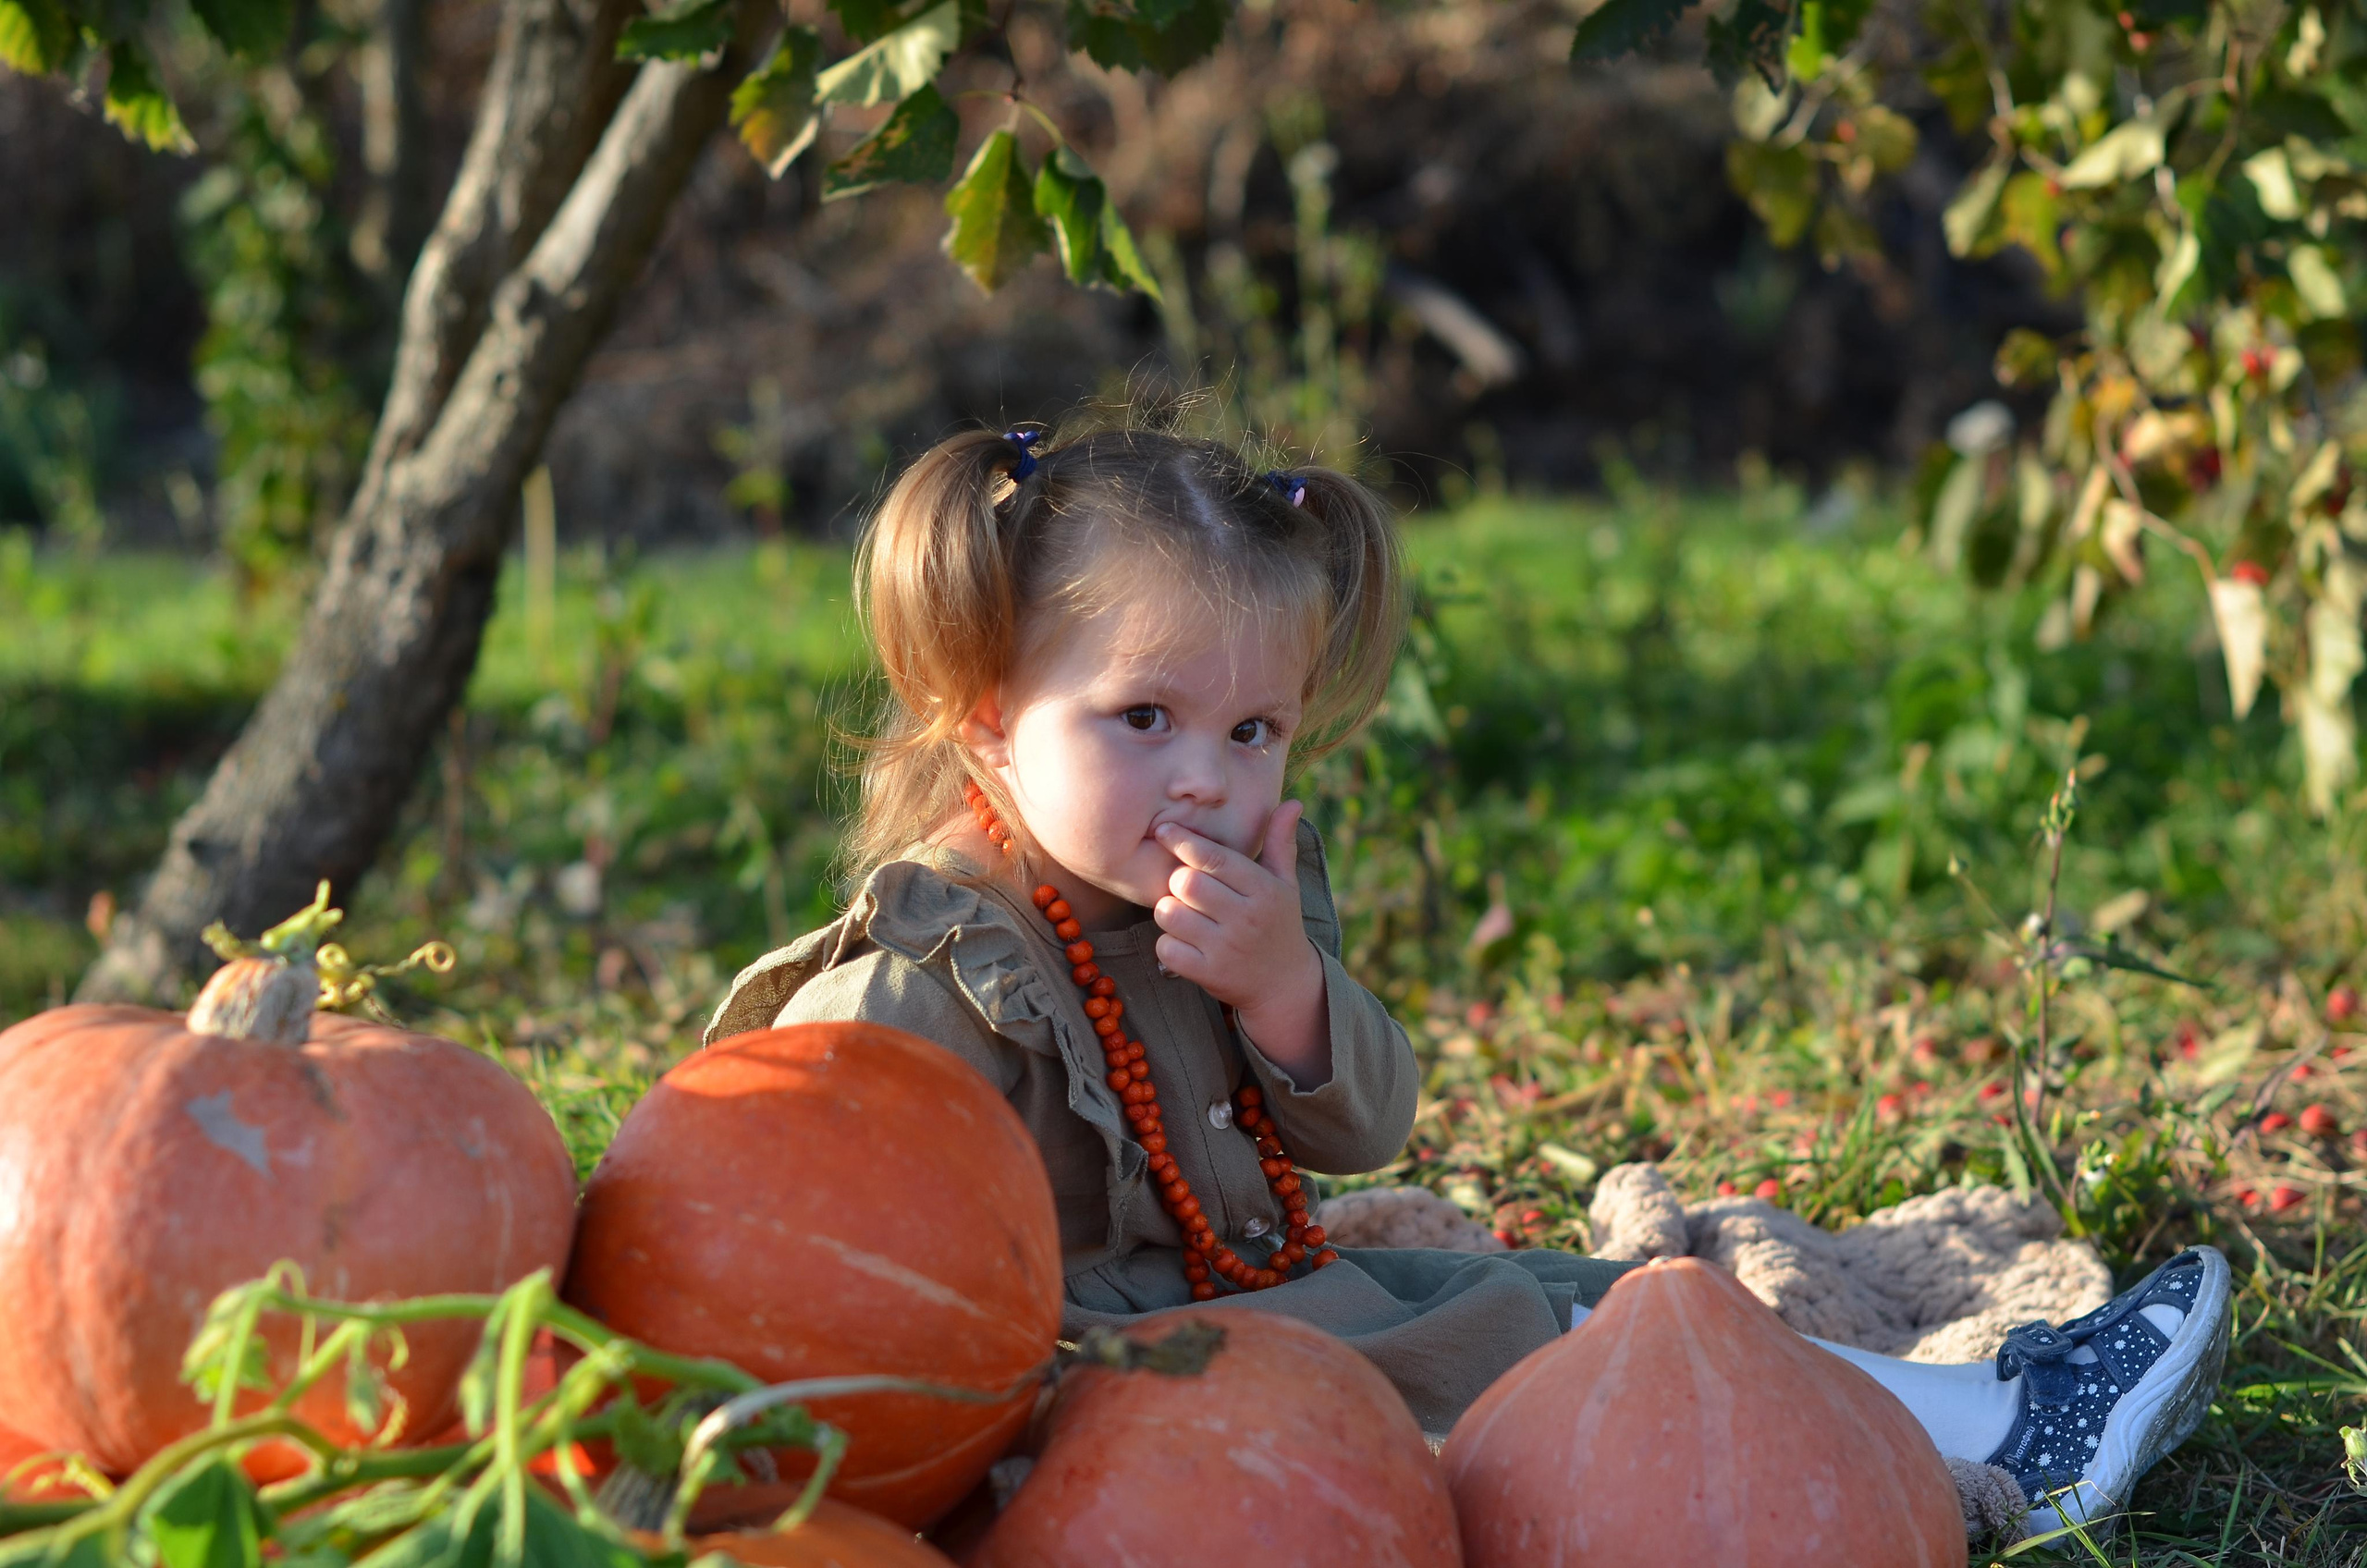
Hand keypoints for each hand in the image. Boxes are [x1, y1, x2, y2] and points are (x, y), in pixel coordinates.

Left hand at [1153, 803, 1330, 1082]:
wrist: (1285, 986)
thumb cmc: (1279, 925)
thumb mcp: (1285, 884)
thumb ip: (1280, 842)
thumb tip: (1292, 801)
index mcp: (1264, 890)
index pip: (1215, 858)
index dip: (1183, 841)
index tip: (1163, 830)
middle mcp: (1246, 918)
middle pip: (1186, 883)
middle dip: (1176, 881)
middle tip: (1183, 887)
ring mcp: (1226, 948)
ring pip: (1170, 914)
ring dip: (1168, 911)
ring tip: (1183, 914)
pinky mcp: (1208, 974)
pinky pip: (1166, 948)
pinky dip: (1167, 944)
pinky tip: (1183, 943)